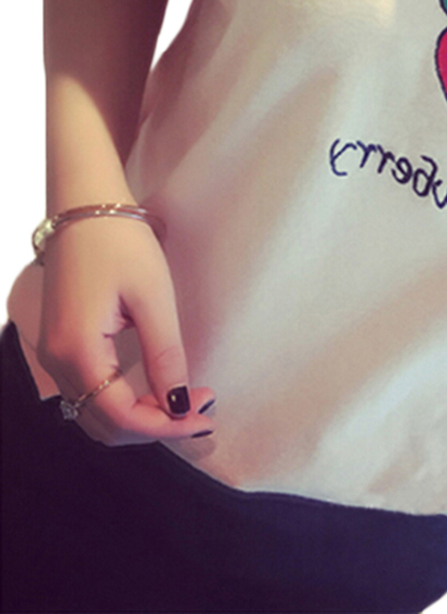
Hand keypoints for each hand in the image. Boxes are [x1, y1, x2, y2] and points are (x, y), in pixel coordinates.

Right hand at [36, 216, 215, 445]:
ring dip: (138, 417)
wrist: (85, 206)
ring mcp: (54, 352)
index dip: (166, 425)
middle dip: (155, 425)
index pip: (120, 415)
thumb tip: (177, 403)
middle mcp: (56, 359)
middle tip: (202, 408)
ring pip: (93, 412)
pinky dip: (121, 401)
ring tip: (184, 401)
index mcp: (77, 350)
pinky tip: (155, 388)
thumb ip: (164, 354)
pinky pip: (88, 391)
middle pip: (104, 423)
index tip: (207, 414)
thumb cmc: (122, 243)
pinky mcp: (60, 342)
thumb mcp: (153, 298)